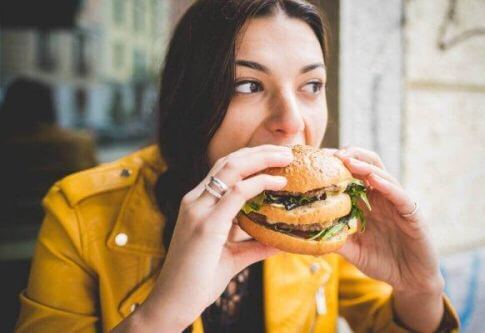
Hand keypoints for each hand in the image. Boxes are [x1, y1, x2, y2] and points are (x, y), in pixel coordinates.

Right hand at [133, 145, 292, 331]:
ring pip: (231, 169)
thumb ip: (255, 245)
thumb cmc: (199, 280)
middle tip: (287, 151)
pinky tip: (278, 184)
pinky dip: (259, 183)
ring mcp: (198, 210)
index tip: (276, 157)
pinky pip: (236, 193)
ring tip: (286, 158)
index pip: (224, 169)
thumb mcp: (232, 256)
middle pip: (229, 161)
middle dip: (260, 151)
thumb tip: (281, 241)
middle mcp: (195, 201)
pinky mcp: (206, 224)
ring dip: (262, 159)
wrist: (172, 303)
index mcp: (198, 204)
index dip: (251, 158)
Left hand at [322, 146, 443, 294]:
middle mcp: (381, 199)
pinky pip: (399, 196)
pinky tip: (373, 180)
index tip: (318, 159)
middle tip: (331, 153)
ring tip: (348, 159)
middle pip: (368, 166)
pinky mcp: (412, 214)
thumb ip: (336, 240)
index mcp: (367, 203)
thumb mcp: (353, 251)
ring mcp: (397, 204)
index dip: (337, 166)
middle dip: (351, 156)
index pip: (352, 176)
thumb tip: (308, 235)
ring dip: (365, 166)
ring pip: (383, 175)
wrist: (410, 280)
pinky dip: (387, 186)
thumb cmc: (382, 262)